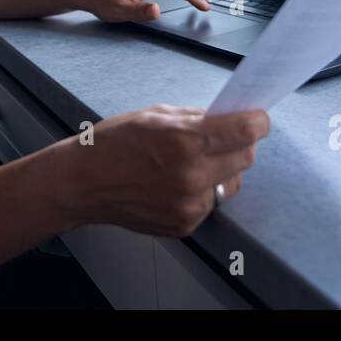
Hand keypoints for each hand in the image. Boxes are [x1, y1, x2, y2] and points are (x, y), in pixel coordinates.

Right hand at [64, 105, 269, 235]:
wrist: (82, 183)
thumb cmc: (114, 142)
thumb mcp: (155, 115)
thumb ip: (195, 118)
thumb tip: (226, 118)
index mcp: (185, 140)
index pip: (246, 132)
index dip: (257, 122)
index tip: (258, 119)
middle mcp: (192, 175)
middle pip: (246, 158)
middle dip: (241, 145)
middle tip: (225, 138)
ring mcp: (189, 205)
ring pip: (231, 184)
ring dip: (223, 171)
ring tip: (196, 163)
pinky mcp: (184, 225)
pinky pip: (210, 204)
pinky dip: (203, 192)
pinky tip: (177, 183)